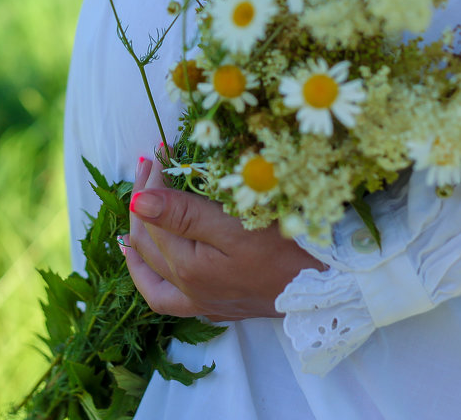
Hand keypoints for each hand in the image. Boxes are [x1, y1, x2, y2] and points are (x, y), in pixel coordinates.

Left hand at [122, 156, 322, 320]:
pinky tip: (145, 264)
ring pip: (151, 272)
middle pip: (148, 241)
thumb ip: (184, 213)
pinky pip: (166, 298)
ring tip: (132, 215)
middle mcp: (188, 289)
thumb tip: (138, 201)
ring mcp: (200, 301)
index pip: (155, 215)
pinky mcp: (215, 307)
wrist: (329, 287)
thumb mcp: (237, 222)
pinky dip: (149, 278)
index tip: (159, 152)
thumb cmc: (288, 249)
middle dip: (142, 198)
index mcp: (189, 266)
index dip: (153, 181)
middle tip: (148, 165)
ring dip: (137, 239)